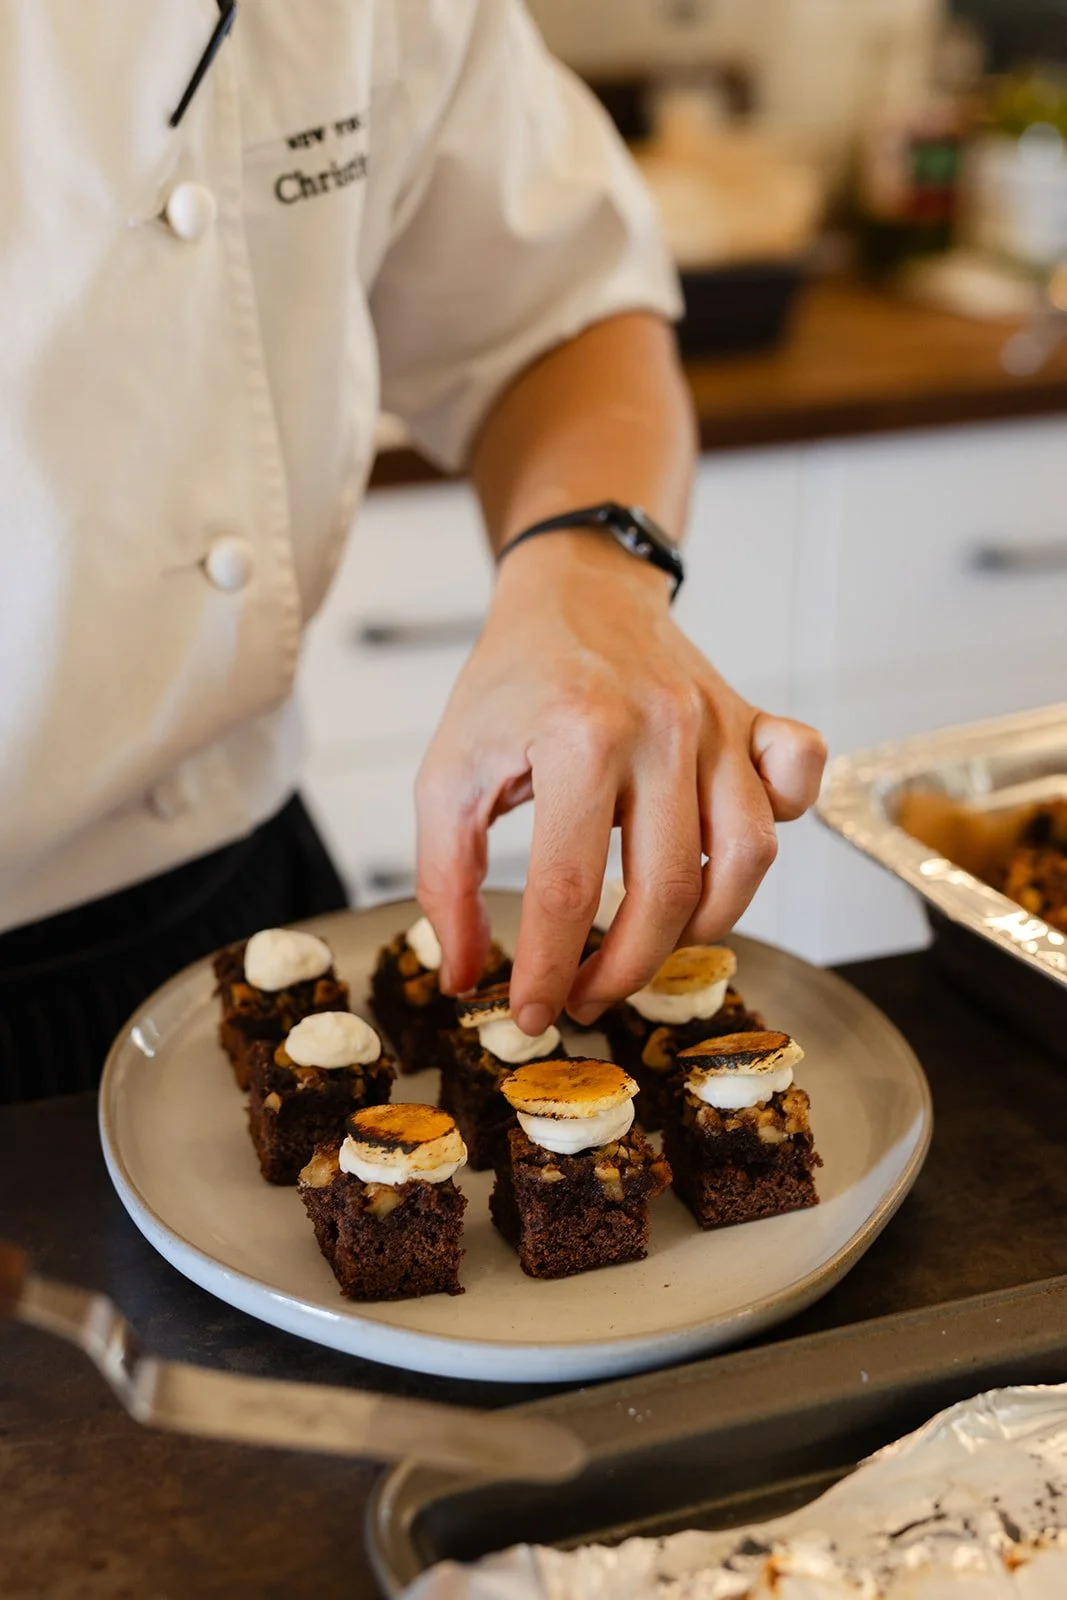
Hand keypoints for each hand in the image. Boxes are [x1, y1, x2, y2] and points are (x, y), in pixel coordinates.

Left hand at [415, 530, 825, 1032]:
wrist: (573, 588)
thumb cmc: (510, 684)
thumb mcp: (447, 774)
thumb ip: (445, 878)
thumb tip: (465, 974)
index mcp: (577, 736)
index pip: (569, 889)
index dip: (550, 969)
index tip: (534, 1014)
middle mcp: (661, 727)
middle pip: (668, 889)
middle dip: (626, 969)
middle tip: (589, 997)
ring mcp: (717, 721)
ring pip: (749, 855)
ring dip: (703, 924)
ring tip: (650, 943)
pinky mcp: (752, 717)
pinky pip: (800, 779)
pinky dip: (782, 824)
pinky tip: (728, 852)